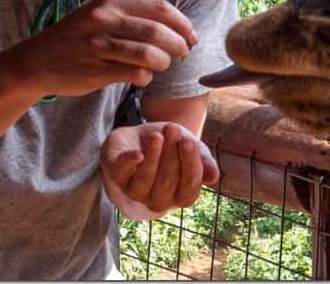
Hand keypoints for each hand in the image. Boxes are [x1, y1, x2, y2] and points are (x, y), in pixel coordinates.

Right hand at [8, 0, 198, 99]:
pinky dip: (146, 77)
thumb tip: (176, 27)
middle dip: (179, 44)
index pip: (159, 7)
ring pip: (150, 54)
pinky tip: (142, 75)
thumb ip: (133, 16)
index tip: (191, 35)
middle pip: (158, 31)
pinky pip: (136, 75)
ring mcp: (100, 46)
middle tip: (184, 52)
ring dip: (164, 62)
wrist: (34, 62)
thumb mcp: (100, 14)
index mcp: (110, 1)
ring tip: (163, 64)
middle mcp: (104, 20)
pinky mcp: (97, 70)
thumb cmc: (76, 38)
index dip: (182, 23)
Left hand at [100, 121, 218, 219]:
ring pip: (144, 180)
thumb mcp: (191, 149)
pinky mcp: (116, 174)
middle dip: (170, 154)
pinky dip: (128, 164)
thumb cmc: (174, 146)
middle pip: (166, 183)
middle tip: (171, 129)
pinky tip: (136, 154)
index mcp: (179, 196)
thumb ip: (204, 162)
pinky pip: (120, 174)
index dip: (189, 166)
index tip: (188, 141)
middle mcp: (157, 199)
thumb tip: (213, 177)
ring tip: (156, 135)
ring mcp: (134, 190)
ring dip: (152, 156)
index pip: (188, 189)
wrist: (147, 134)